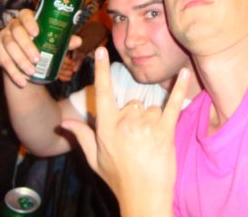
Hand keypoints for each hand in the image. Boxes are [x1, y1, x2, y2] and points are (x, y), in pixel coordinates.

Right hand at [0, 8, 81, 87]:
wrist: (28, 62)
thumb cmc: (43, 47)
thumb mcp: (53, 43)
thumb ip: (64, 41)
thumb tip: (78, 40)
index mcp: (27, 19)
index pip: (25, 15)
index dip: (29, 22)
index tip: (37, 32)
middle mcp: (13, 25)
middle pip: (16, 32)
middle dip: (26, 46)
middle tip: (38, 59)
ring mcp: (3, 37)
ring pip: (8, 46)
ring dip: (20, 60)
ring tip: (32, 72)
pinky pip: (2, 60)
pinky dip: (13, 71)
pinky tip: (22, 80)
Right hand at [63, 47, 188, 211]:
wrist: (143, 197)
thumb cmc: (118, 179)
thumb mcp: (94, 159)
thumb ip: (81, 136)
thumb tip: (62, 122)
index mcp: (106, 127)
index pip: (102, 92)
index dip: (101, 70)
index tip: (101, 51)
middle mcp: (124, 123)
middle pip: (133, 103)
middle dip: (136, 117)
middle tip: (137, 141)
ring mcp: (145, 126)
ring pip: (151, 109)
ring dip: (152, 122)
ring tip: (149, 145)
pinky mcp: (165, 131)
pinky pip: (173, 105)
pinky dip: (180, 88)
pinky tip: (185, 73)